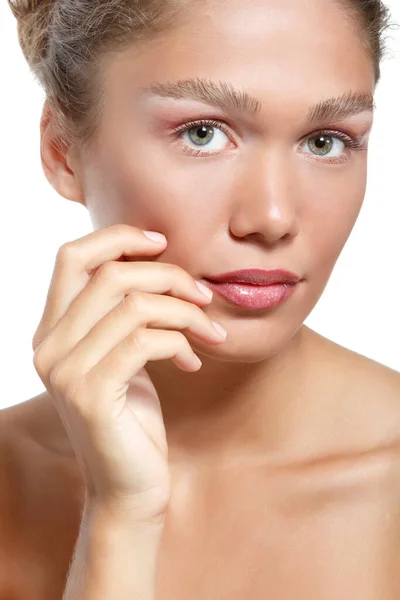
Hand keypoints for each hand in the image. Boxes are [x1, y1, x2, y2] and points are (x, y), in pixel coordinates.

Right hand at [32, 224, 226, 524]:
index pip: (71, 257)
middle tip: (203, 297)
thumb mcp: (126, 355)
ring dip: (186, 313)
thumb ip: (125, 312)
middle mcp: (48, 347)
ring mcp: (65, 371)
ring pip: (135, 306)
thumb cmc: (133, 417)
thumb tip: (160, 260)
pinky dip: (182, 343)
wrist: (130, 486)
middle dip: (169, 277)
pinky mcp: (91, 395)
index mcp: (52, 331)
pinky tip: (194, 363)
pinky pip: (147, 341)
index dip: (117, 238)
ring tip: (209, 333)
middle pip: (111, 275)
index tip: (162, 242)